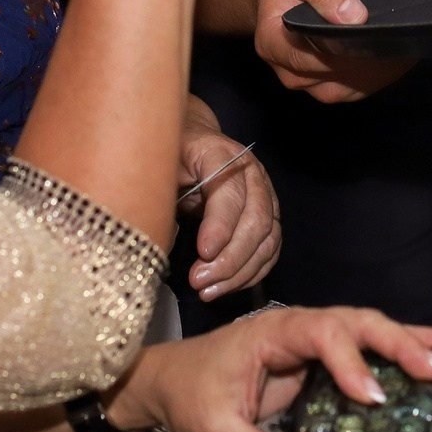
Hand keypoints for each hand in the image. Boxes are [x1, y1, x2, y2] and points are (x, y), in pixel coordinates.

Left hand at [107, 306, 431, 431]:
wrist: (174, 378)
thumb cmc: (193, 392)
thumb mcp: (218, 429)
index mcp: (274, 332)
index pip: (322, 335)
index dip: (351, 363)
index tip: (372, 397)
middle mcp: (302, 325)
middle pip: (358, 323)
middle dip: (400, 344)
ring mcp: (316, 337)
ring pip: (373, 329)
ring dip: (415, 339)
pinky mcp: (326, 356)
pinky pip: (370, 347)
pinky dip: (407, 344)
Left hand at [177, 102, 278, 300]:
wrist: (192, 140)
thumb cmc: (171, 155)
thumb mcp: (160, 163)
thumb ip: (163, 192)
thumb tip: (162, 236)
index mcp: (223, 154)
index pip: (231, 194)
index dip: (220, 227)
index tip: (202, 254)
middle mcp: (253, 174)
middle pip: (256, 221)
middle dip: (230, 258)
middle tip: (199, 281)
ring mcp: (266, 195)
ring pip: (267, 240)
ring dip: (240, 272)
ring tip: (208, 291)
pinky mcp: (269, 215)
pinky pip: (270, 249)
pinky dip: (252, 272)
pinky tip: (227, 286)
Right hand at [252, 0, 414, 103]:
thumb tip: (353, 16)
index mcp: (272, 42)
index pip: (309, 55)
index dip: (342, 45)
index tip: (372, 28)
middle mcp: (288, 71)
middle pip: (334, 74)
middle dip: (367, 56)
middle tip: (398, 34)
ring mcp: (310, 84)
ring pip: (351, 87)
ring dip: (380, 69)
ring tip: (403, 42)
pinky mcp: (332, 86)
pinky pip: (361, 88)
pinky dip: (383, 73)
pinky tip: (399, 54)